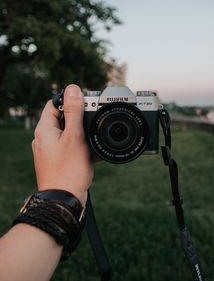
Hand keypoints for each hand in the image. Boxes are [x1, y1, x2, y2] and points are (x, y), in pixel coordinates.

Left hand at [32, 84, 92, 205]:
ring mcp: (50, 151)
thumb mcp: (74, 136)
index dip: (69, 100)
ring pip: (67, 133)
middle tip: (92, 120)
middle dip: (78, 117)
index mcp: (44, 129)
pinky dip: (80, 145)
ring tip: (92, 139)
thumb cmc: (68, 170)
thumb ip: (74, 112)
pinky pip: (69, 146)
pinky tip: (92, 151)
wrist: (64, 200)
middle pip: (62, 118)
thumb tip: (72, 89)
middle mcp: (44, 139)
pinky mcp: (57, 160)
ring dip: (81, 133)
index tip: (85, 102)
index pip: (54, 104)